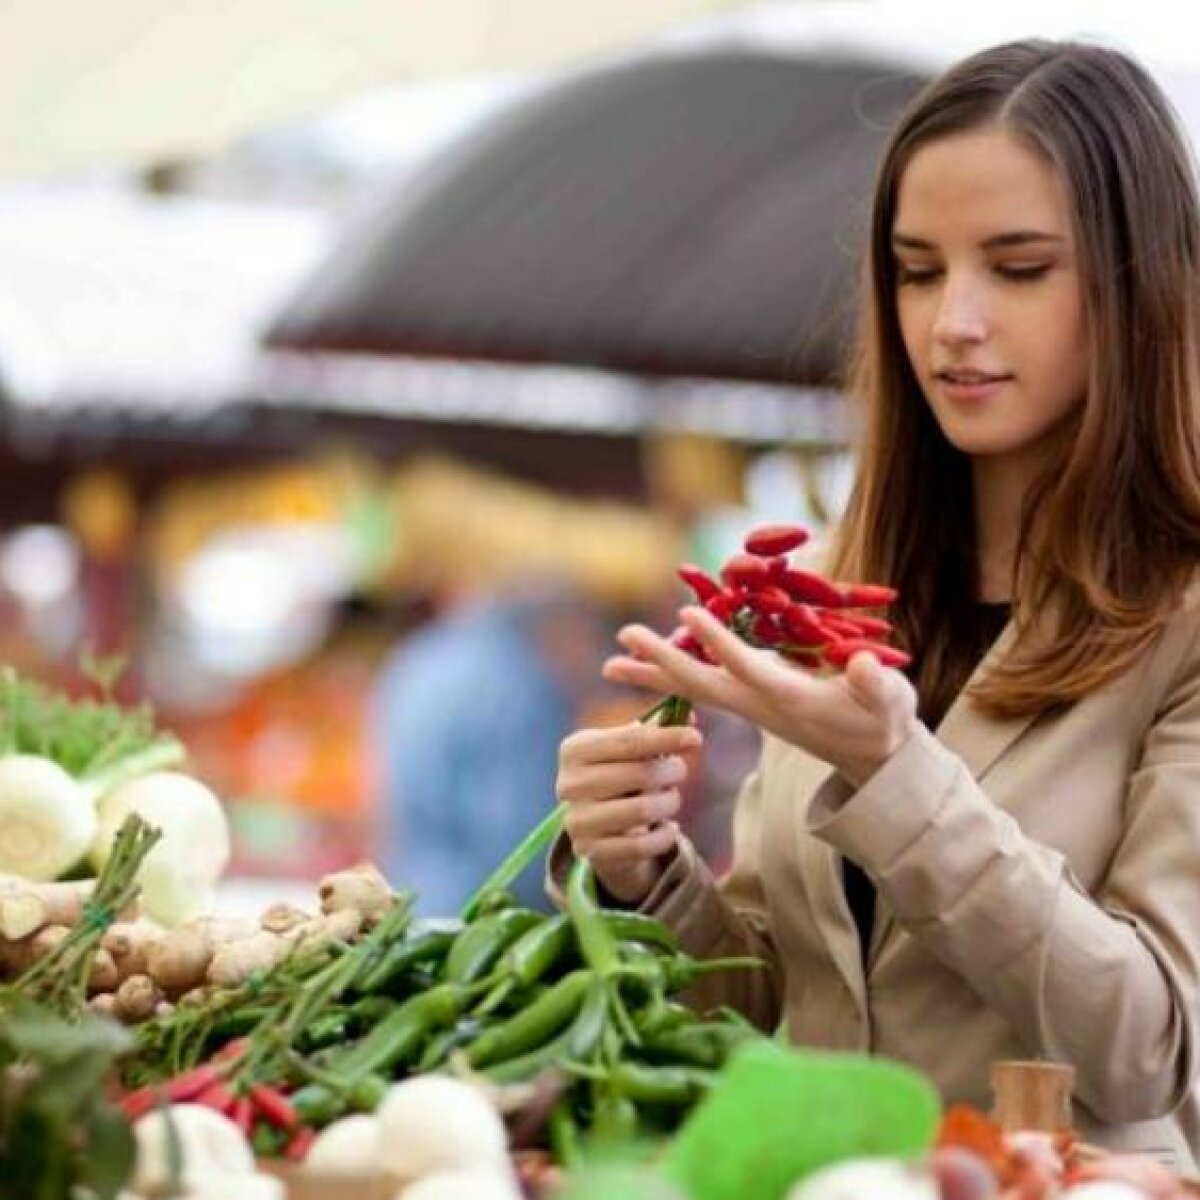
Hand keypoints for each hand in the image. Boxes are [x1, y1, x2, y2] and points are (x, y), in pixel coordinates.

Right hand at [556, 720, 702, 905]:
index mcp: (574, 750)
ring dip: (669, 802)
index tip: (695, 736)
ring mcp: (576, 820)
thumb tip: (689, 712)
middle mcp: (568, 784)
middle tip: (681, 770)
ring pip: (643, 810)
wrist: (600, 828)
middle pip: (638, 773)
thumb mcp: (630, 750)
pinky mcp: (590, 851)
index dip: (666, 737)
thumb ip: (656, 731)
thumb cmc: (620, 776)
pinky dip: (665, 836)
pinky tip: (668, 828)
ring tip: (671, 799)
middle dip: (671, 770)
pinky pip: (642, 845)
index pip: (628, 740)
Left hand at [604, 605, 917, 787]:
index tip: (687, 613)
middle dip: (662, 659)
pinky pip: (704, 686)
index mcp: (790, 699)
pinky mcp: (750, 702)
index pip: (747, 668)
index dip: (718, 641)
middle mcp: (760, 705)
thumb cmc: (885, 720)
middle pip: (702, 682)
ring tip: (610, 662)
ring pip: (694, 687)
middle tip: (623, 634)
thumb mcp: (891, 701)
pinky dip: (673, 675)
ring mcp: (751, 706)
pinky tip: (647, 665)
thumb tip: (864, 664)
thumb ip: (876, 684)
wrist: (874, 756)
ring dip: (654, 672)